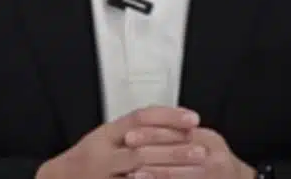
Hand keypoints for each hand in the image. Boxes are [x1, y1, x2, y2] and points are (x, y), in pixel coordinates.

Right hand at [35, 106, 201, 178]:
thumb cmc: (88, 160)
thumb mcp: (107, 138)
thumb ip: (135, 132)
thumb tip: (176, 125)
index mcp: (106, 134)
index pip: (140, 118)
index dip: (168, 117)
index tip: (194, 119)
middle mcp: (102, 153)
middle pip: (143, 147)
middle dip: (175, 149)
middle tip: (201, 150)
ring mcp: (102, 175)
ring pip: (140, 170)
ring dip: (170, 170)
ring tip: (196, 169)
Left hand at [126, 127, 254, 178]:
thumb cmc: (216, 163)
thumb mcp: (204, 142)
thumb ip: (181, 134)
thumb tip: (147, 125)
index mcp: (209, 140)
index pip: (177, 133)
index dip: (151, 134)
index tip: (130, 134)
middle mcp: (213, 157)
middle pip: (176, 154)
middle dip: (148, 153)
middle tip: (127, 153)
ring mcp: (211, 174)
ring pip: (177, 174)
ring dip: (153, 174)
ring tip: (131, 174)